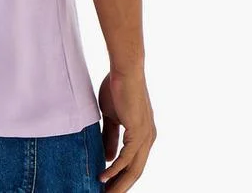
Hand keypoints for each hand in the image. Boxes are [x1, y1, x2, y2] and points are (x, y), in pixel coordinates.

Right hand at [97, 68, 156, 190]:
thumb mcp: (111, 117)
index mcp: (143, 135)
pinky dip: (115, 169)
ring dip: (118, 183)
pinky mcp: (138, 132)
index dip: (121, 177)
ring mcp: (145, 137)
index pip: (133, 163)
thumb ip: (110, 137)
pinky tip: (103, 177)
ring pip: (133, 169)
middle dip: (121, 186)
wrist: (125, 70)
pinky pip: (126, 157)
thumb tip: (108, 157)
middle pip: (135, 172)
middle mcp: (148, 139)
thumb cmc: (117, 88)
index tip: (108, 186)